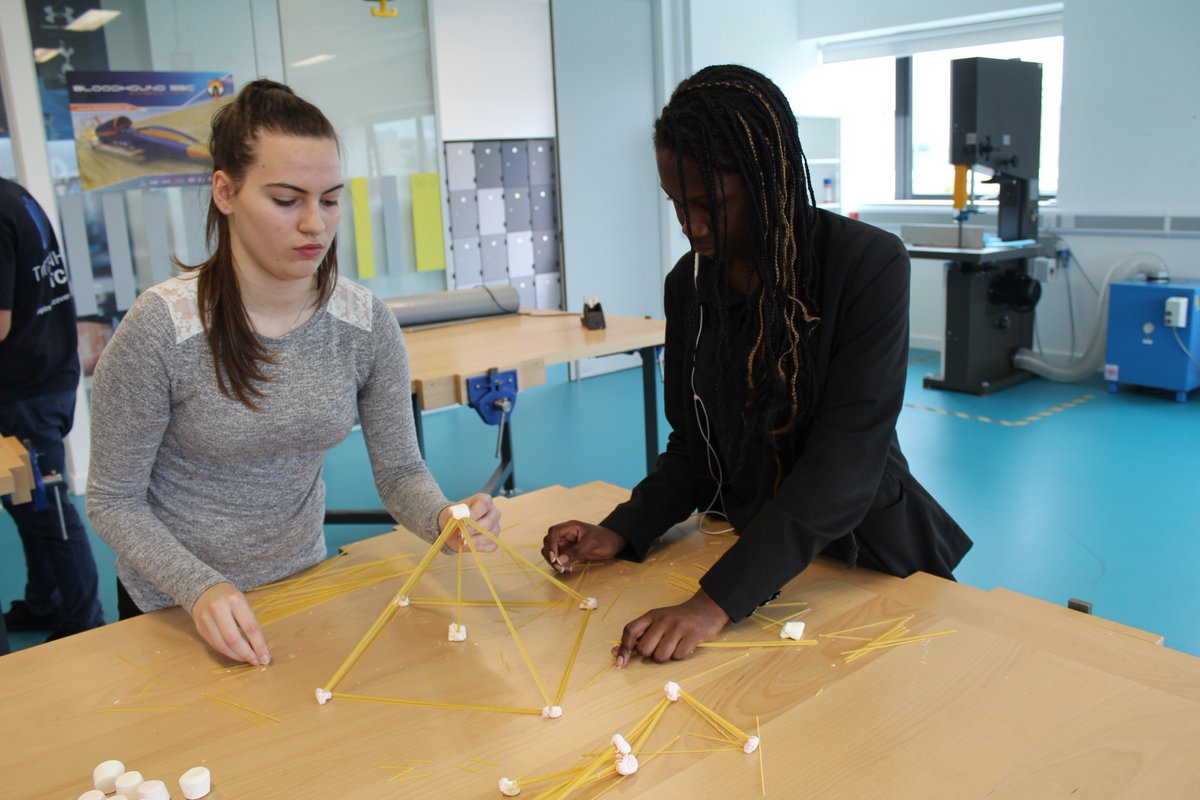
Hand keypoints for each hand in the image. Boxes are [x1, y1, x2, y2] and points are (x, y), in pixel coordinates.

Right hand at [190, 582, 269, 664]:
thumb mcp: (242, 601)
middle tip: (256, 661)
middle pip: (234, 639)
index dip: (259, 644)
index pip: (250, 626)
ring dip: (236, 656)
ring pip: (222, 645)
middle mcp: (219, 609)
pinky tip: (235, 654)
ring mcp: (206, 619)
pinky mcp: (200, 628)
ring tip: (247, 659)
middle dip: (247, 654)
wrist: (203, 589)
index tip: (265, 656)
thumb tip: (258, 646)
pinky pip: (214, 645)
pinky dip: (226, 652)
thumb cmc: (228, 597)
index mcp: (235, 600)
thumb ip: (248, 621)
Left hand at [440, 493, 499, 552]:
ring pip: (491, 536)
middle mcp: (494, 512)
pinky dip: (479, 547)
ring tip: (462, 540)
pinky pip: (491, 546)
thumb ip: (455, 512)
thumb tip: (459, 515)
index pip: (483, 505)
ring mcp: (496, 527)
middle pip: (490, 522)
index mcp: (484, 500)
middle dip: (473, 529)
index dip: (473, 514)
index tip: (462, 521)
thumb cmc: (455, 516)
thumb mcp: (451, 511)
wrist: (453, 528)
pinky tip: (469, 545)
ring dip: (475, 540)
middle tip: (461, 534)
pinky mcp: (494, 540)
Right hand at [542, 520, 626, 572]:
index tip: (554, 556)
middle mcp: (566, 535)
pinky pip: (559, 558)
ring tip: (563, 569)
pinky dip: (560, 564)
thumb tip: (560, 560)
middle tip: (559, 566)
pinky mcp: (569, 552)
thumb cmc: (605, 539)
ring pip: (552, 551)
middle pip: (549, 542)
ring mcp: (567, 544)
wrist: (615, 544)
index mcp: (571, 527)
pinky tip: (568, 569)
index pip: (554, 532)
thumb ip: (576, 551)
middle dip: (551, 554)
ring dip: (554, 561)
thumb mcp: (592, 544)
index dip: (551, 543)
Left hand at [613, 589, 729, 665]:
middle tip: (661, 647)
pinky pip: (678, 656)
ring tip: (674, 645)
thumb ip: (643, 632)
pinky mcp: (693, 635)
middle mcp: (663, 620)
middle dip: (650, 654)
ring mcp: (678, 627)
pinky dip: (680, 655)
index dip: (623, 648)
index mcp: (652, 615)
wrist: (705, 609)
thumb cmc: (677, 618)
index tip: (621, 663)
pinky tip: (685, 645)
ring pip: (661, 656)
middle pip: (645, 649)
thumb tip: (623, 652)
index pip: (630, 630)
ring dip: (666, 656)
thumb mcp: (658, 619)